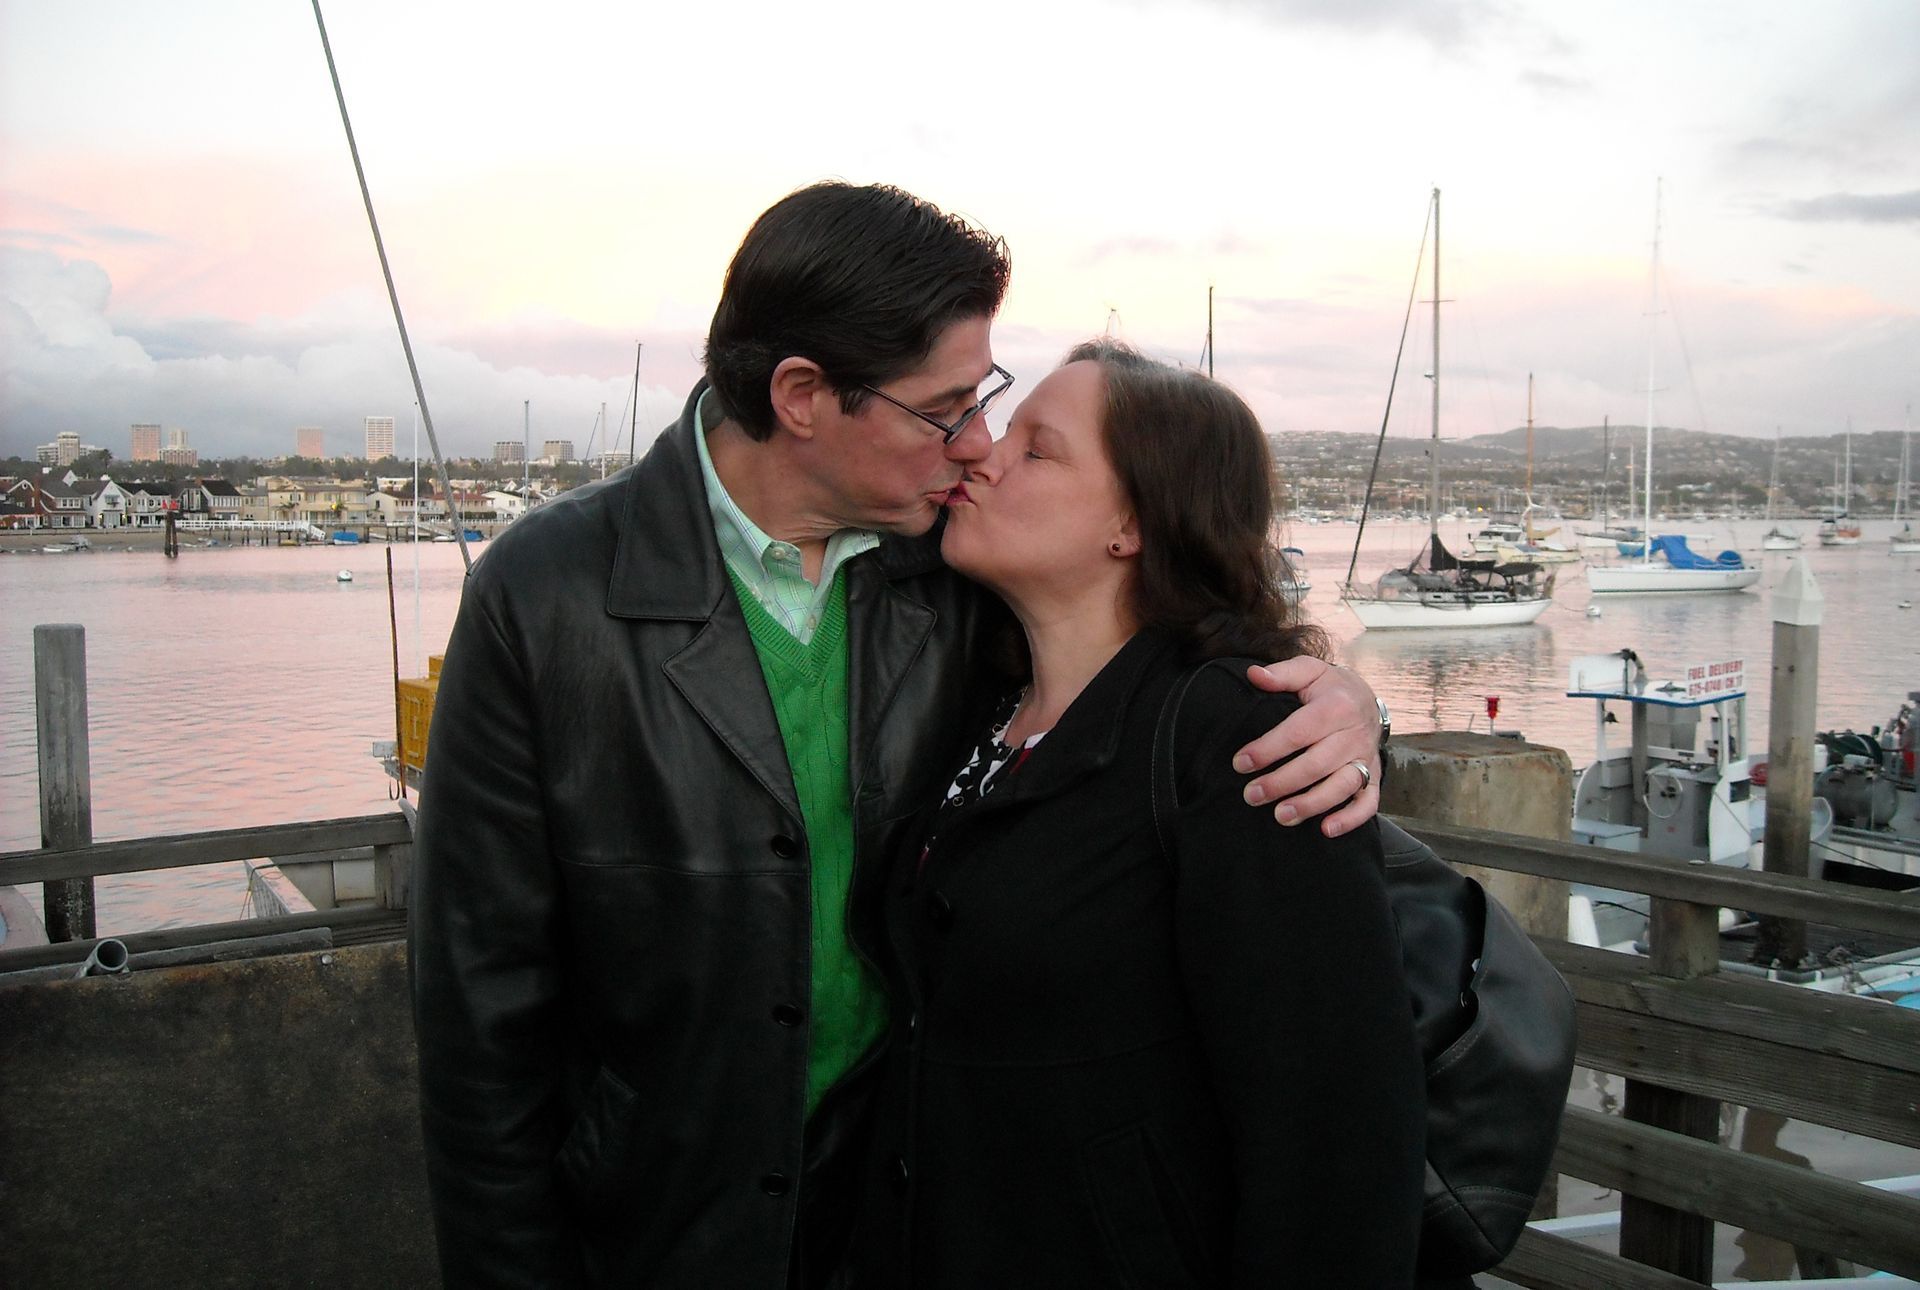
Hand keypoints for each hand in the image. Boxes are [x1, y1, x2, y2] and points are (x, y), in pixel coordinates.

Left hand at [1233, 658, 1381, 836]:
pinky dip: (1351, 818)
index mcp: (1336, 706)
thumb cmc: (1329, 688)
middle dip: (1282, 782)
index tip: (1240, 763)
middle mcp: (1353, 734)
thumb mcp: (1309, 671)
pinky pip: (1368, 802)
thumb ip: (1282, 673)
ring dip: (1312, 804)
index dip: (1268, 749)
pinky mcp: (1374, 775)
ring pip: (1342, 786)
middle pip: (1317, 764)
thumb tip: (1253, 675)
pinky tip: (1326, 829)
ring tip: (1281, 816)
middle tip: (1252, 796)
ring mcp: (1366, 757)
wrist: (1367, 699)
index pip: (1298, 731)